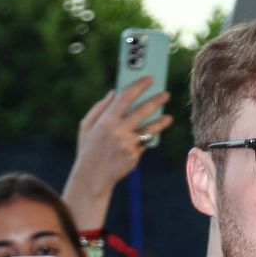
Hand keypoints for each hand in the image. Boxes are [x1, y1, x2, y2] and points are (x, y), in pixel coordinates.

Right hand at [65, 78, 172, 219]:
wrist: (92, 177)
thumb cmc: (89, 148)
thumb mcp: (87, 126)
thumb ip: (100, 107)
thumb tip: (114, 92)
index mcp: (106, 120)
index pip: (126, 97)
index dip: (139, 86)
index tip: (149, 79)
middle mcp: (118, 131)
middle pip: (143, 111)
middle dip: (156, 101)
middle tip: (166, 94)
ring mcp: (128, 144)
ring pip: (150, 129)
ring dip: (161, 122)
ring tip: (168, 117)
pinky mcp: (134, 156)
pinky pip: (144, 143)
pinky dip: (147, 138)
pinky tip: (153, 134)